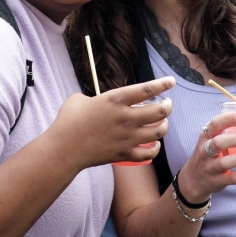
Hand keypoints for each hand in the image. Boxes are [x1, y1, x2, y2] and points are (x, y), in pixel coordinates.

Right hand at [49, 77, 174, 169]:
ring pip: (158, 132)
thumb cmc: (68, 121)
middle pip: (159, 111)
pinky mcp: (124, 154)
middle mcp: (125, 118)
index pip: (146, 89)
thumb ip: (95, 98)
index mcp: (115, 100)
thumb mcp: (79, 99)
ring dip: (164, 126)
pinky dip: (155, 149)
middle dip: (167, 106)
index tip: (171, 82)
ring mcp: (127, 137)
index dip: (162, 84)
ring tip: (163, 123)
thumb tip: (99, 101)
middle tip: (167, 104)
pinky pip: (149, 153)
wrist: (64, 149)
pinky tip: (154, 145)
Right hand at [176, 111, 235, 203]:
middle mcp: (204, 152)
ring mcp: (210, 168)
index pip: (214, 125)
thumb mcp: (209, 142)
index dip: (227, 120)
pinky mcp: (217, 181)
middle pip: (218, 143)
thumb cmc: (207, 155)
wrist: (193, 180)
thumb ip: (226, 134)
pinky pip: (232, 179)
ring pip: (225, 162)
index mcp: (205, 138)